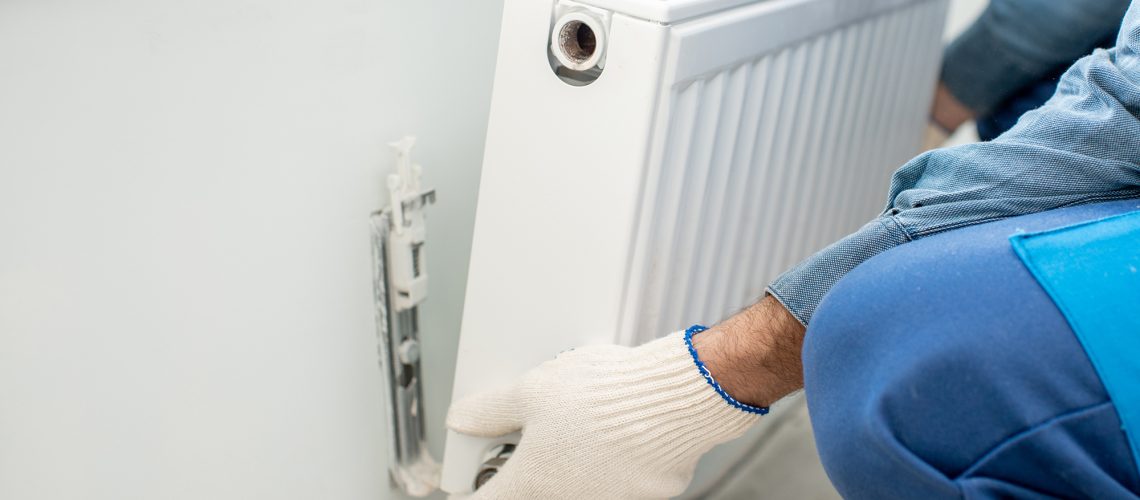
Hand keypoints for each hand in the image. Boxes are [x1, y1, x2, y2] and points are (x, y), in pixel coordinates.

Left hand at [445, 330, 761, 498]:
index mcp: (529, 484)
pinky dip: (606, 466)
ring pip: (571, 490)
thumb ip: (491, 411)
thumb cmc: (606, 397)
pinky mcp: (639, 497)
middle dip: (522, 474)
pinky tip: (612, 435)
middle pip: (528, 497)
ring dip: (566, 469)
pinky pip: (611, 485)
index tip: (471, 484)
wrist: (674, 400)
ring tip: (576, 429)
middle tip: (526, 444)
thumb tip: (463, 418)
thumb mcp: (532, 390)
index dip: (472, 492)